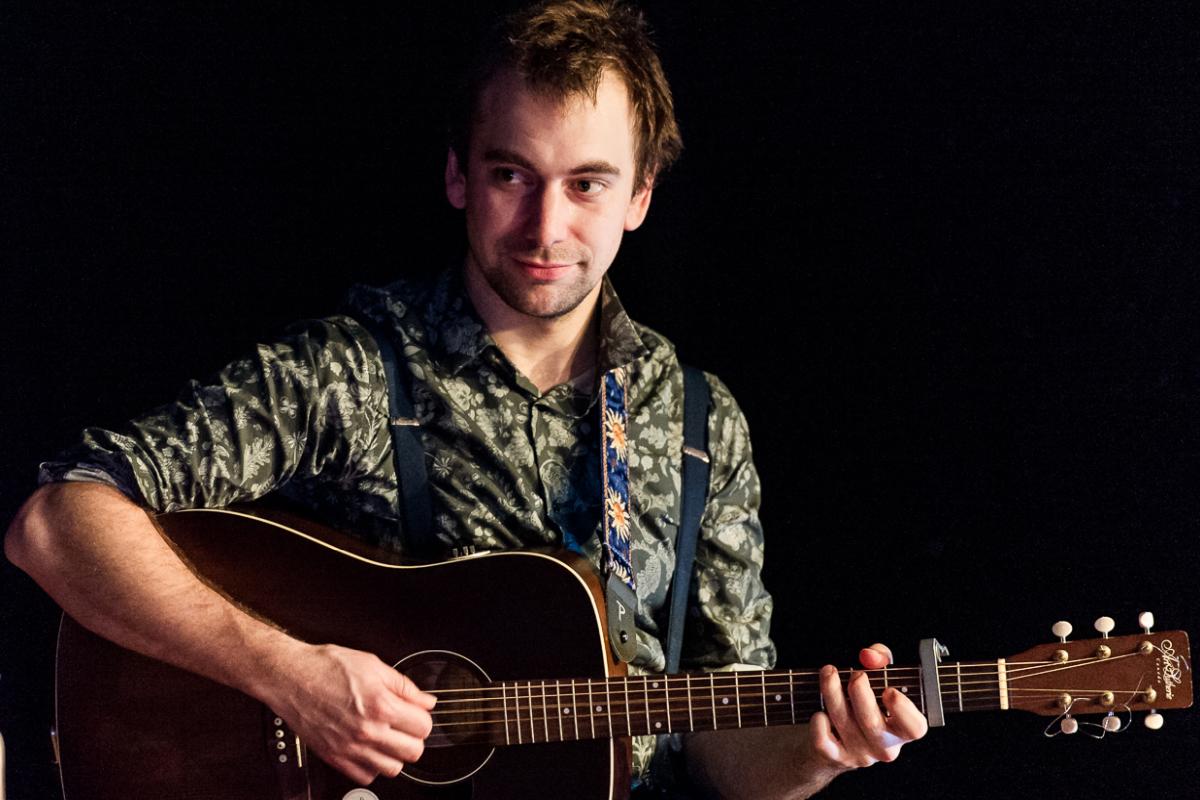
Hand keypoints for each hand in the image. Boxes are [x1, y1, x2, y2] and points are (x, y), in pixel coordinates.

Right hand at [263, 643, 436, 783]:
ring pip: (392, 769)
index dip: (423, 718)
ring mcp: (350, 748)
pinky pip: (365, 777)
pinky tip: (370, 749)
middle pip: (413, 752)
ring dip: (395, 754)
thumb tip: (427, 701)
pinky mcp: (334, 758)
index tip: (417, 713)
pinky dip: (372, 767)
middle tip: (405, 726)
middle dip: (414, 737)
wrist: (291, 677)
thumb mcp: (373, 665)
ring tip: (388, 738)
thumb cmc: (326, 667)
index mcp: (380, 705)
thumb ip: (405, 686)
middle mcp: (367, 731)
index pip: (423, 727)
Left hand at [807, 643, 927, 769]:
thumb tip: (869, 654)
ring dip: (832, 693)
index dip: (903, 709)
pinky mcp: (835, 758)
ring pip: (844, 724)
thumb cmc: (864, 700)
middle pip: (872, 724)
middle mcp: (884, 746)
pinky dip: (818, 722)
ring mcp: (860, 755)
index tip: (888, 690)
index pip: (914, 728)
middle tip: (856, 675)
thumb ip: (880, 658)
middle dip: (860, 693)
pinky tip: (820, 711)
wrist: (835, 737)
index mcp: (902, 729)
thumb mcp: (878, 676)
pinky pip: (823, 741)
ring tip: (828, 672)